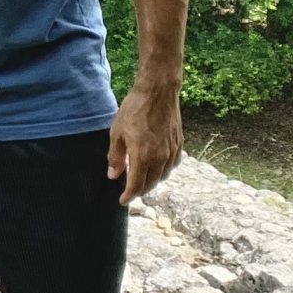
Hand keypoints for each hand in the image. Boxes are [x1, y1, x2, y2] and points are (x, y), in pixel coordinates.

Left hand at [107, 83, 183, 205]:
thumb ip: (115, 157)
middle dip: (140, 190)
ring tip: (143, 180)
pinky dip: (164, 170)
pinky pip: (173, 164)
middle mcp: (160, 158)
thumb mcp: (117, 133)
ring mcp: (172, 151)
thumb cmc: (134, 110)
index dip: (129, 195)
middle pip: (151, 184)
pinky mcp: (179, 144)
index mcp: (143, 157)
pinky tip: (158, 166)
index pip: (136, 185)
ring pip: (163, 176)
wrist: (158, 92)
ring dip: (152, 181)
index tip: (122, 200)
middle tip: (131, 191)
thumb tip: (113, 175)